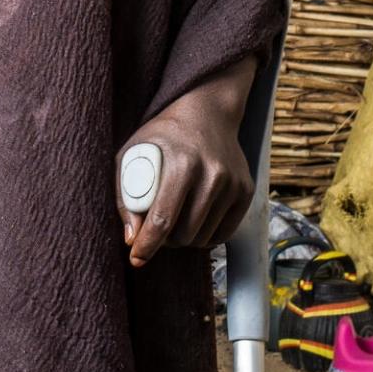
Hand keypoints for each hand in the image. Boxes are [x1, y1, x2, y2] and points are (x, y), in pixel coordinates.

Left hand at [115, 55, 256, 267]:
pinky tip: (195, 220)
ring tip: (175, 221)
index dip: (147, 245)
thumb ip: (126, 196)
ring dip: (185, 239)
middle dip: (166, 241)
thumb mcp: (132, 154)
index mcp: (182, 163)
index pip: (163, 219)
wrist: (206, 113)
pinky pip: (224, 233)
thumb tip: (131, 239)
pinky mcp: (246, 190)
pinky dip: (206, 236)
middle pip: (184, 234)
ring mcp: (233, 183)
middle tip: (157, 229)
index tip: (136, 259)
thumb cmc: (163, 135)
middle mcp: (212, 173)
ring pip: (204, 238)